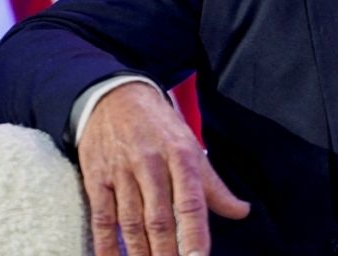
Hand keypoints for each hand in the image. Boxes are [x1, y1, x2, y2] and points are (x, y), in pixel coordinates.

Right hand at [78, 82, 249, 255]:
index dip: (195, 235)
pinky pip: (102, 218)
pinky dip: (106, 245)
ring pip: (131, 223)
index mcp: (182, 156)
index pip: (191, 202)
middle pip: (160, 219)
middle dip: (167, 253)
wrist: (116, 97)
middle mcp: (151, 165)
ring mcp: (122, 173)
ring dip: (139, 253)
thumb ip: (214, 186)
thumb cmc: (160, 127)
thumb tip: (241, 212)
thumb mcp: (191, 147)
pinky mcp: (97, 179)